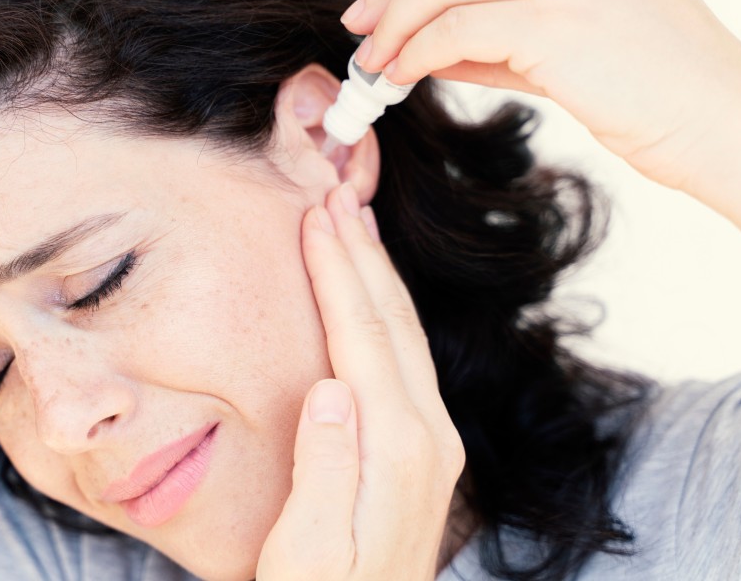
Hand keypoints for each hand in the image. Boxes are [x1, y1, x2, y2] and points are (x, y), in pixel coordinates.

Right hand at [256, 183, 465, 579]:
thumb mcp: (307, 549)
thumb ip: (326, 466)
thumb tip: (330, 388)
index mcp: (395, 449)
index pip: (363, 339)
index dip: (337, 274)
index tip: (315, 218)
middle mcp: (426, 434)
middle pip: (392, 321)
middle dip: (362, 254)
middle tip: (335, 195)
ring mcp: (433, 438)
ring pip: (405, 333)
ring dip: (379, 273)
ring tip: (354, 222)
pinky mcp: (424, 445)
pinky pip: (408, 357)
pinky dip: (388, 311)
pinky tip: (373, 293)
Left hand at [342, 0, 740, 205]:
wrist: (721, 120)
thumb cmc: (652, 84)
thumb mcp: (573, 31)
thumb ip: (497, 28)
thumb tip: (422, 42)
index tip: (376, 4)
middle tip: (361, 31)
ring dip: (394, 26)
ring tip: (373, 64)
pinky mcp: (558, 21)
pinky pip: (454, 29)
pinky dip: (414, 54)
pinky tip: (402, 76)